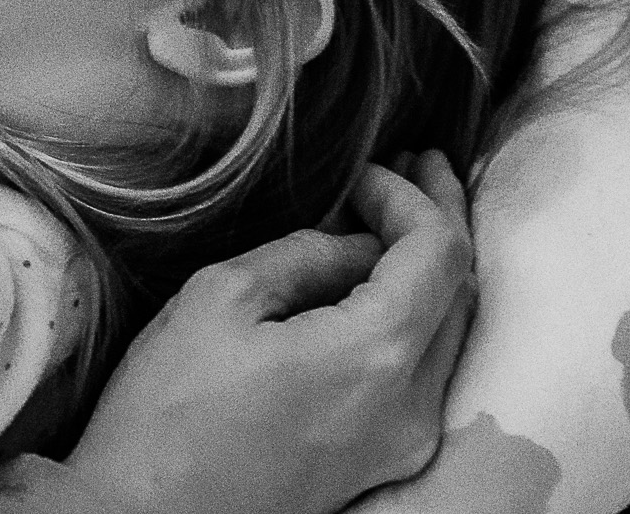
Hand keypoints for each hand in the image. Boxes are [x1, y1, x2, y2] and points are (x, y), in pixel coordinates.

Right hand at [63, 152, 476, 513]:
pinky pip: (423, 373)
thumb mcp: (218, 301)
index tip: (367, 170)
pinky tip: (383, 287)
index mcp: (375, 356)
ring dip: (432, 269)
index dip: (413, 197)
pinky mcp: (382, 463)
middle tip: (419, 167)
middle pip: (462, 294)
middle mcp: (412, 405)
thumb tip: (352, 243)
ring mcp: (403, 442)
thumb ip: (300, 257)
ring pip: (449, 334)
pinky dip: (416, 315)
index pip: (438, 252)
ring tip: (402, 218)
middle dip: (441, 222)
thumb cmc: (167, 410)